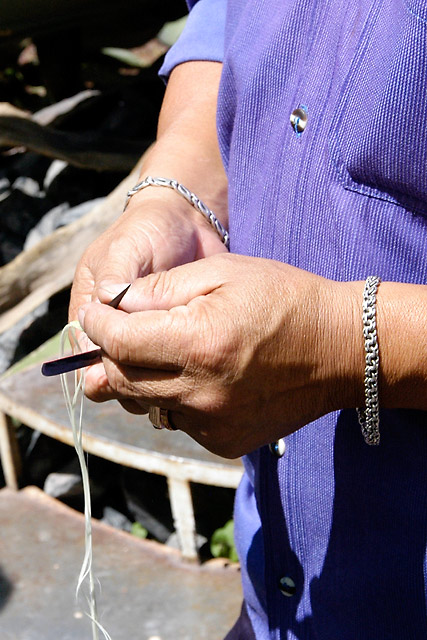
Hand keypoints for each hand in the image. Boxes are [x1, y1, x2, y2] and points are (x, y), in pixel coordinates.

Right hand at [69, 187, 226, 403]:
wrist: (189, 222)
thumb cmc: (149, 230)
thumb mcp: (126, 249)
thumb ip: (114, 279)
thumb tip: (101, 313)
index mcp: (91, 305)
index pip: (85, 347)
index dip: (98, 364)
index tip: (120, 371)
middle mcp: (113, 325)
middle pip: (111, 366)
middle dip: (125, 376)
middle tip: (149, 378)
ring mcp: (143, 333)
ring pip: (138, 372)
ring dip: (150, 379)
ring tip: (170, 376)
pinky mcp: (171, 337)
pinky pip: (165, 366)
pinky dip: (172, 372)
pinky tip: (187, 373)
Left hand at [77, 253, 363, 457]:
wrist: (340, 350)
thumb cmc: (284, 299)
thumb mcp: (222, 273)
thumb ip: (161, 289)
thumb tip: (113, 303)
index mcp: (199, 345)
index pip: (117, 342)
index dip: (97, 324)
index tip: (94, 312)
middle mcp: (201, 394)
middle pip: (121, 379)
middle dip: (111, 352)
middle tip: (120, 330)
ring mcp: (213, 425)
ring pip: (146, 403)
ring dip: (142, 376)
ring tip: (166, 349)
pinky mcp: (225, 443)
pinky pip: (177, 420)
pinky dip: (174, 398)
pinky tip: (199, 376)